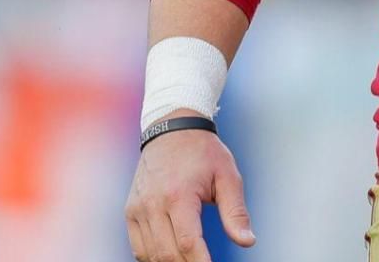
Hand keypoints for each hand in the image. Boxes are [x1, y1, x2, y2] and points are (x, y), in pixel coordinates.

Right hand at [125, 115, 254, 260]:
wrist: (171, 129)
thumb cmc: (204, 152)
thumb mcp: (228, 176)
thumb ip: (236, 212)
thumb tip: (248, 241)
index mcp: (179, 195)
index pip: (187, 243)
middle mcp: (153, 204)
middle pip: (167, 253)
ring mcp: (137, 209)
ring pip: (149, 254)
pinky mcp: (130, 211)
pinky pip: (138, 247)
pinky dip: (153, 257)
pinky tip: (171, 256)